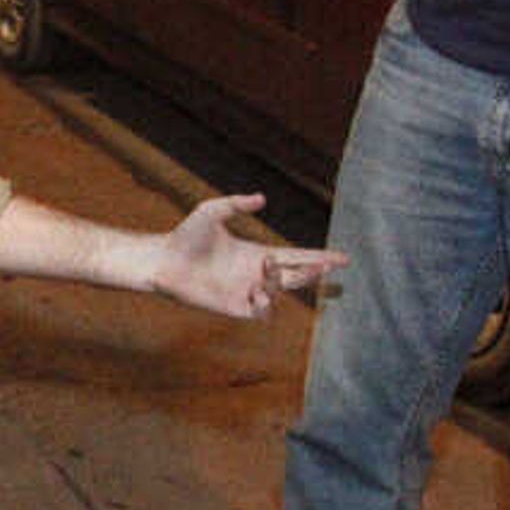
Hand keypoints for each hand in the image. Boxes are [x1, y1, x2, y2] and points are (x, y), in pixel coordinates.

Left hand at [150, 193, 345, 318]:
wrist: (165, 260)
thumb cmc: (187, 235)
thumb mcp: (213, 211)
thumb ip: (237, 204)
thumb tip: (263, 198)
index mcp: (258, 253)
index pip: (297, 257)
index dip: (320, 258)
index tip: (344, 259)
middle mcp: (257, 274)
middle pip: (297, 277)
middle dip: (315, 273)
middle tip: (325, 266)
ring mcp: (247, 292)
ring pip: (280, 293)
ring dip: (282, 281)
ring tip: (268, 265)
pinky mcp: (235, 307)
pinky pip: (260, 310)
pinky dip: (266, 302)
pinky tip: (258, 289)